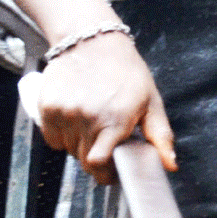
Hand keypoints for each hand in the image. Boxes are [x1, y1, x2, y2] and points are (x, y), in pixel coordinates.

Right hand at [36, 31, 175, 185]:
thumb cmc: (126, 72)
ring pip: (67, 149)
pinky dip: (62, 135)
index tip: (112, 172)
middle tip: (107, 141)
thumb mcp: (151, 103)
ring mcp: (64, 114)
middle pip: (83, 160)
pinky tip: (76, 118)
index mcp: (114, 122)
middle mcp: (86, 120)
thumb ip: (160, 137)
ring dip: (79, 145)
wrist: (93, 43)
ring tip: (93, 123)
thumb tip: (170, 164)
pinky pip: (51, 137)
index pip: (98, 164)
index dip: (105, 174)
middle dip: (96, 158)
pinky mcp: (46, 108)